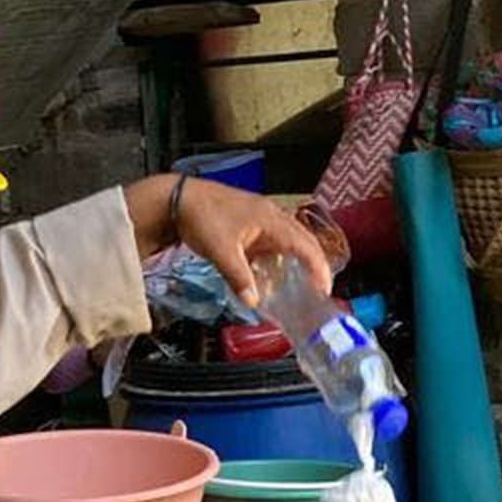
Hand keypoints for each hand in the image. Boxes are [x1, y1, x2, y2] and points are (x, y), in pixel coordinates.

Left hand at [124, 174, 331, 308]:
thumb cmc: (201, 218)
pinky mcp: (249, 224)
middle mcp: (271, 216)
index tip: (323, 289)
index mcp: (270, 219)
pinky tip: (269, 276)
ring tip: (298, 286)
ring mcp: (260, 219)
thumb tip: (253, 302)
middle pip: (303, 240)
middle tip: (318, 289)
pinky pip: (271, 243)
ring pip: (288, 242)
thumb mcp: (220, 252)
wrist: (178, 199)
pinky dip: (276, 259)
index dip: (319, 267)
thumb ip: (239, 278)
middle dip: (314, 264)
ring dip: (295, 262)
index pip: (306, 244)